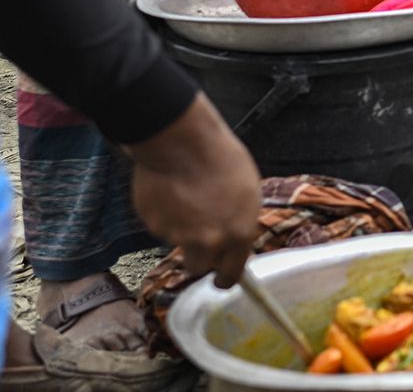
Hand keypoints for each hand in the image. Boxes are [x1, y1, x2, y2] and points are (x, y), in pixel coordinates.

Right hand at [125, 96, 261, 287]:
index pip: (230, 275)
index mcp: (238, 235)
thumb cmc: (222, 161)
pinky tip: (171, 191)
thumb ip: (240, 224)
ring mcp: (177, 236)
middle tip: (199, 237)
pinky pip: (160, 226)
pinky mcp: (153, 225)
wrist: (183, 144)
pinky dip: (165, 214)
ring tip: (187, 200)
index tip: (220, 280)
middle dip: (199, 256)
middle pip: (198, 267)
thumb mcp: (247, 194)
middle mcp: (209, 242)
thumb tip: (235, 241)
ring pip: (178, 244)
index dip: (224, 278)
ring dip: (181, 231)